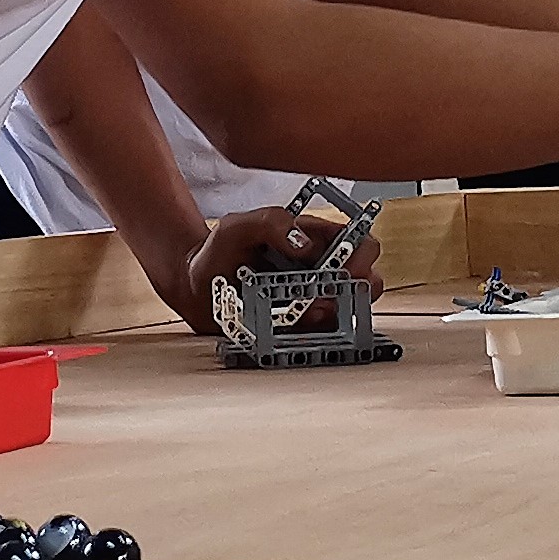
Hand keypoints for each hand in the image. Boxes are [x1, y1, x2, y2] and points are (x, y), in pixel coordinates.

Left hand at [168, 198, 382, 334]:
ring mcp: (311, 301)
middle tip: (328, 296)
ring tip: (303, 312)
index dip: (363, 255)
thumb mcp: (238, 226)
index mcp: (314, 240)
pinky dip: (312, 336)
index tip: (348, 267)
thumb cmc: (218, 252)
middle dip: (355, 293)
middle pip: (364, 282)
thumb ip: (271, 222)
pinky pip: (321, 337)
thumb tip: (305, 242)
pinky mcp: (299, 328)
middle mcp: (320, 271)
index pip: (359, 243)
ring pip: (347, 314)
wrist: (193, 287)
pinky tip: (287, 327)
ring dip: (332, 316)